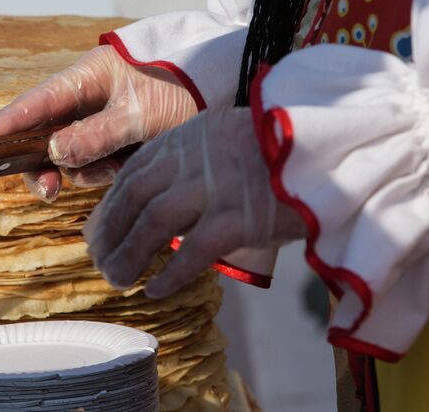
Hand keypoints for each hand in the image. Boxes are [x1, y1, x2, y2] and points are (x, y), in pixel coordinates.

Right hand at [0, 45, 197, 200]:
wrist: (220, 86)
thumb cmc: (181, 85)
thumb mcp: (141, 113)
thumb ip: (98, 134)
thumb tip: (55, 153)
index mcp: (85, 78)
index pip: (34, 104)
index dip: (2, 124)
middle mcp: (83, 100)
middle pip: (43, 136)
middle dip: (43, 165)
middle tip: (49, 191)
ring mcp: (96, 121)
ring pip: (68, 156)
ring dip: (84, 170)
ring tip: (117, 167)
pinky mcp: (110, 139)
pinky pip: (92, 163)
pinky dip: (103, 172)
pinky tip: (124, 166)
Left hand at [82, 108, 305, 297]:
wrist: (331, 145)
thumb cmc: (279, 147)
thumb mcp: (224, 138)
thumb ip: (190, 161)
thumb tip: (156, 202)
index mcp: (186, 138)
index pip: (133, 173)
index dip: (109, 206)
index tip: (97, 230)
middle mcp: (192, 158)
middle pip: (135, 198)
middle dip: (110, 232)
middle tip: (100, 260)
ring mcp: (214, 186)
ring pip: (154, 224)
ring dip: (129, 255)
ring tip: (117, 279)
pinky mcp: (240, 216)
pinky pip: (193, 251)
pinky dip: (170, 274)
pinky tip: (155, 291)